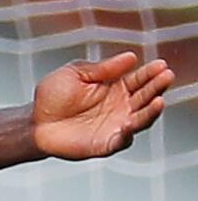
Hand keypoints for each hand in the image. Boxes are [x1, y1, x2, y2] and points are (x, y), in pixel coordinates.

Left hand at [33, 52, 173, 158]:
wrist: (34, 123)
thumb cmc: (52, 97)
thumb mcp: (75, 74)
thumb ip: (102, 69)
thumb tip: (131, 57)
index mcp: (114, 87)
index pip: (138, 79)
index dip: (150, 72)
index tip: (161, 65)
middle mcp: (120, 107)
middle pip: (145, 97)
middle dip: (157, 87)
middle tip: (166, 77)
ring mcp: (116, 126)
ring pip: (141, 119)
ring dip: (151, 111)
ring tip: (158, 101)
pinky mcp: (106, 143)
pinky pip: (123, 140)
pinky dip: (129, 133)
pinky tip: (130, 123)